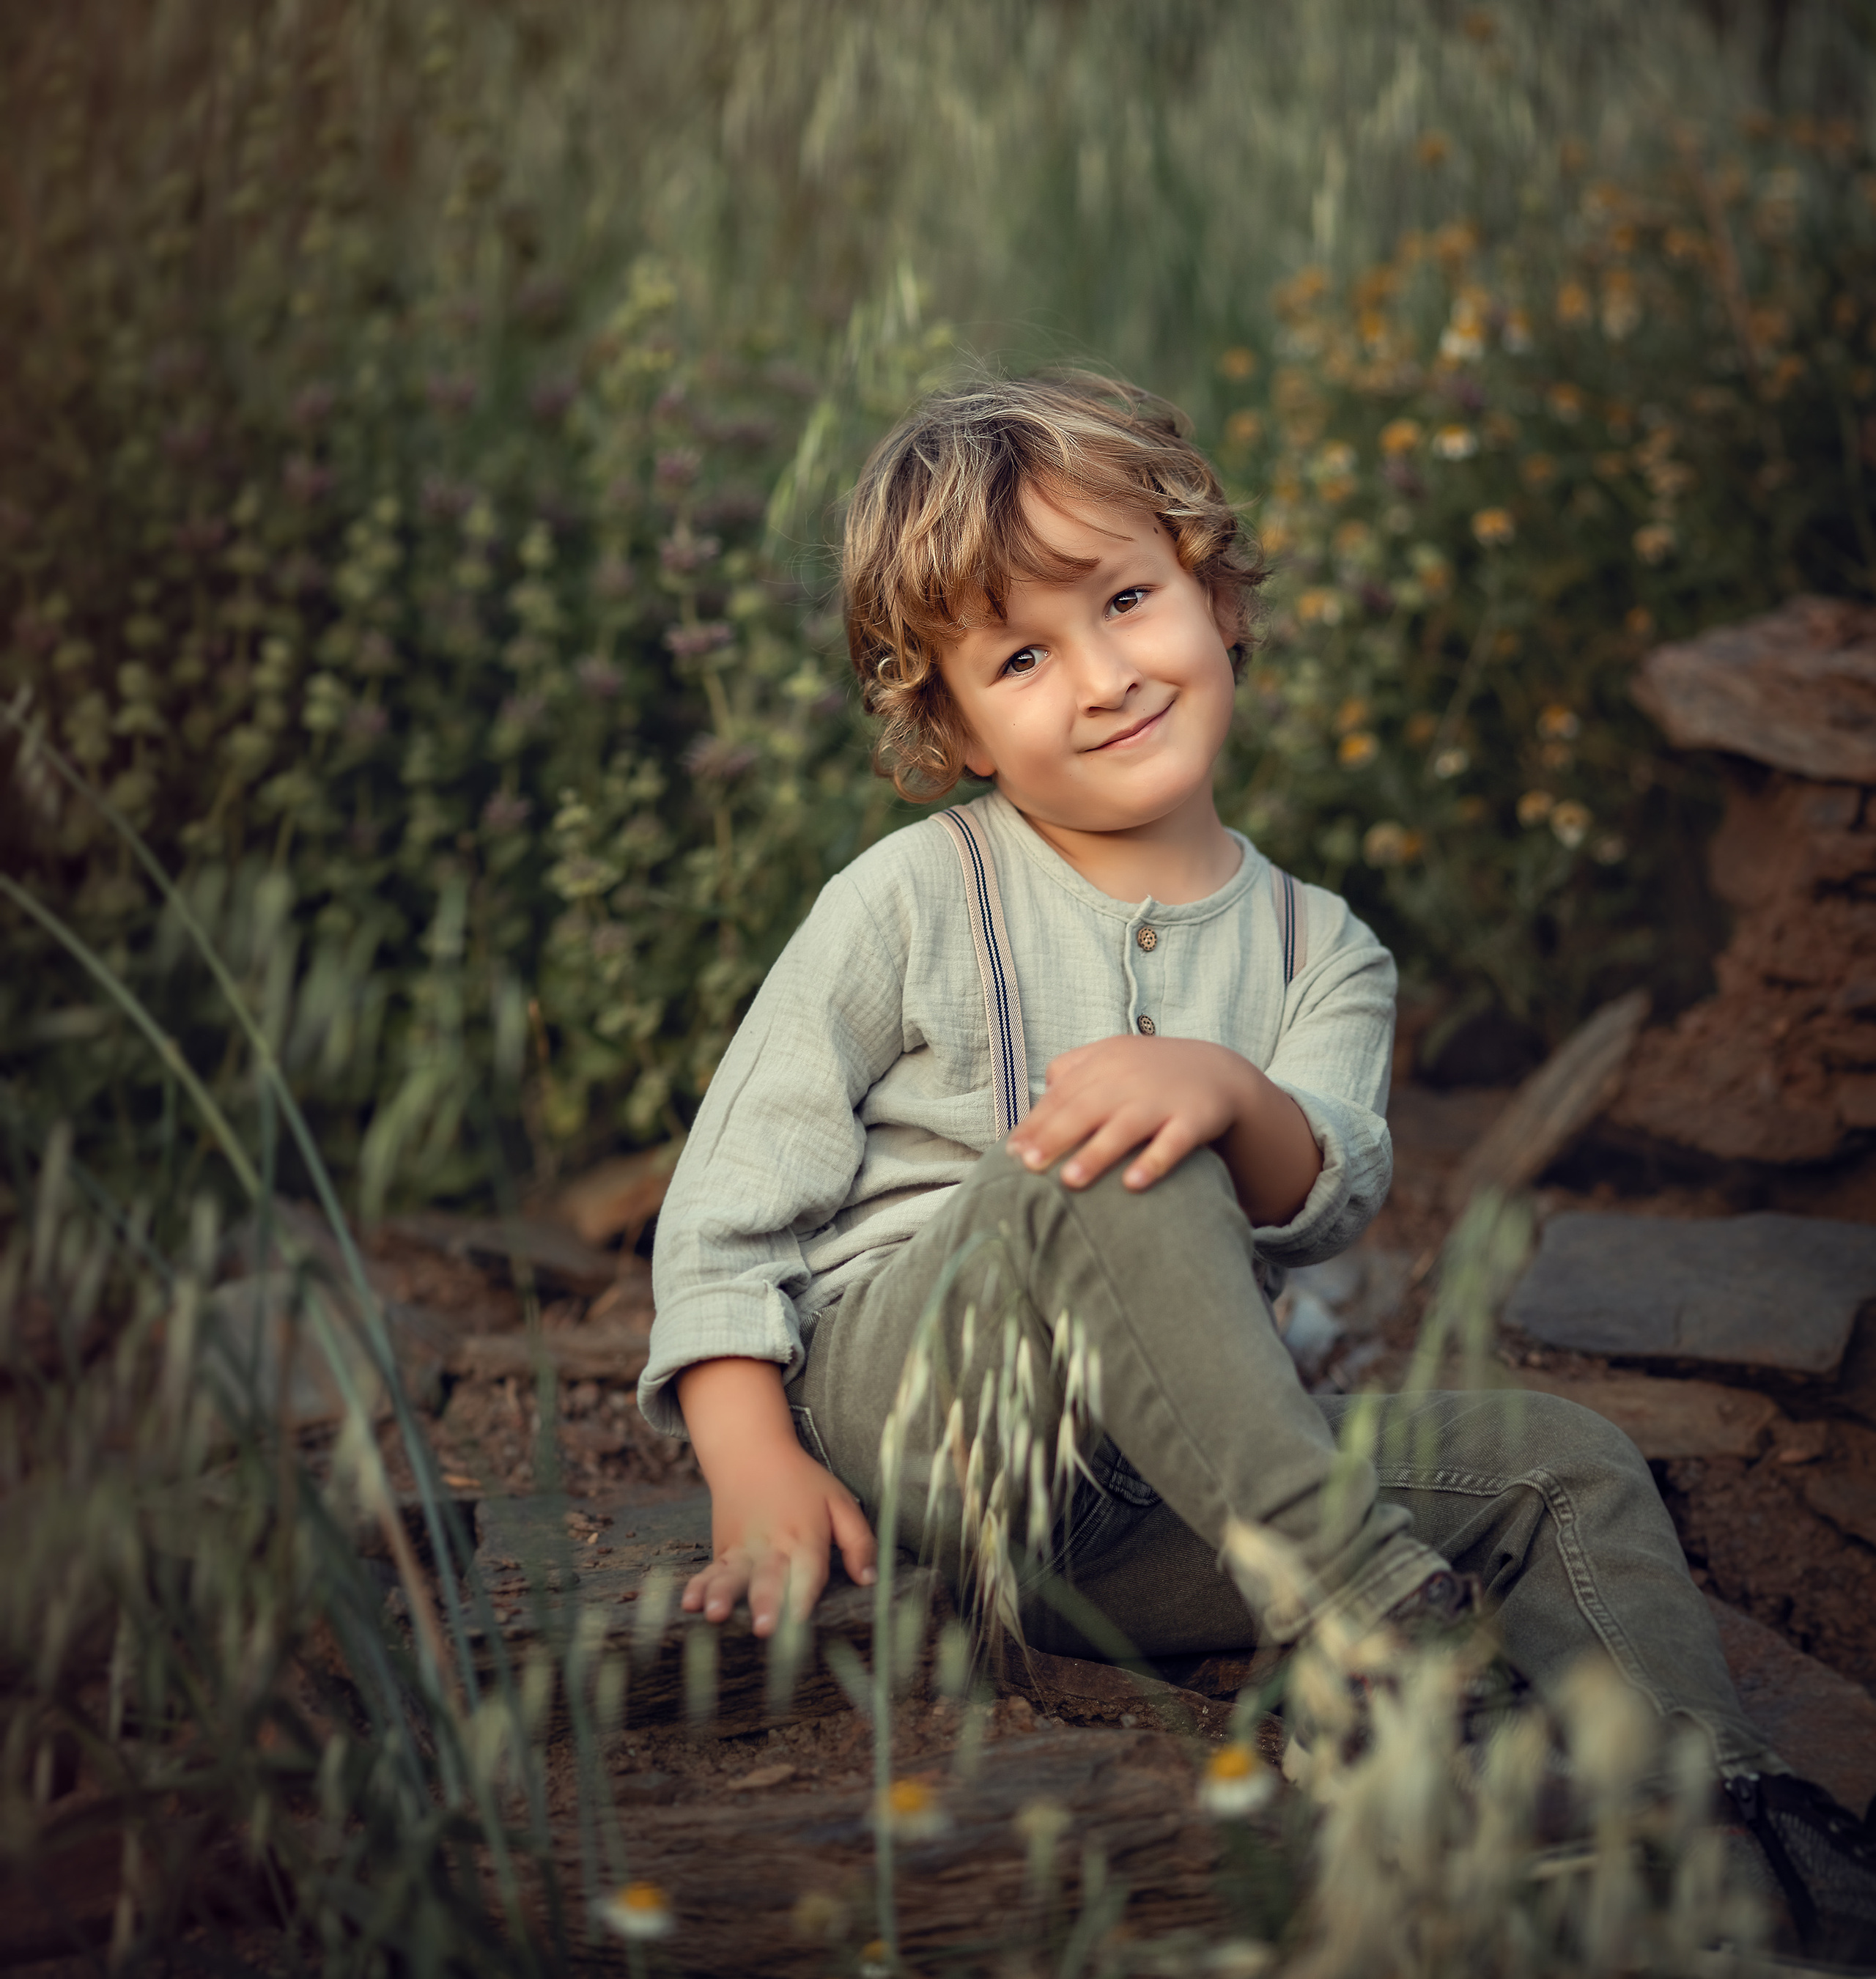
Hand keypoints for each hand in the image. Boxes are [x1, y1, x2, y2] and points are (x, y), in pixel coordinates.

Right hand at [676, 1357, 876, 1635]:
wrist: (752, 1452)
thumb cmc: (803, 1482)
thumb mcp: (840, 1502)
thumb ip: (859, 1541)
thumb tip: (870, 1580)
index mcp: (806, 1537)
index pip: (808, 1571)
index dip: (805, 1596)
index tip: (801, 1621)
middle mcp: (773, 1546)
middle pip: (770, 1578)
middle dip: (766, 1604)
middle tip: (763, 1629)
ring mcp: (743, 1549)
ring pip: (733, 1575)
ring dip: (724, 1595)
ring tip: (715, 1614)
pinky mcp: (723, 1550)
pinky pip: (709, 1571)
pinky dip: (698, 1587)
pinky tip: (688, 1604)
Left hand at [1008, 1034, 1248, 1189]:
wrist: (1220, 1072)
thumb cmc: (1152, 1072)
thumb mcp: (1113, 1056)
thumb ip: (1073, 1070)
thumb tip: (1037, 1098)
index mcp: (1106, 1063)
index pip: (1063, 1094)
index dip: (1037, 1123)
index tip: (1012, 1152)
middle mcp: (1131, 1079)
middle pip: (1087, 1108)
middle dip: (1056, 1137)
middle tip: (1029, 1167)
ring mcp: (1163, 1099)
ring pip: (1126, 1126)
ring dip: (1098, 1153)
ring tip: (1071, 1181)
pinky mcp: (1194, 1118)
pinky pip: (1173, 1142)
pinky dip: (1154, 1161)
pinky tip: (1133, 1184)